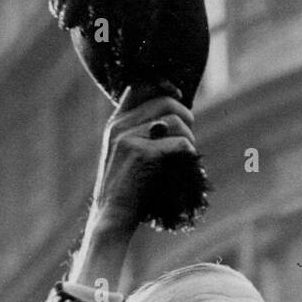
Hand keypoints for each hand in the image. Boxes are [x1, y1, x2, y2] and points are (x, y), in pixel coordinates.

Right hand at [68, 83, 195, 288]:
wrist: (112, 216)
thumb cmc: (126, 189)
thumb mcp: (124, 154)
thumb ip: (140, 132)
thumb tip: (176, 114)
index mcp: (116, 122)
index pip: (140, 86)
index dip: (164, 86)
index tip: (178, 96)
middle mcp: (120, 125)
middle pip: (165, 101)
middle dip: (186, 115)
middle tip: (189, 134)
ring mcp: (129, 138)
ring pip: (175, 120)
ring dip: (190, 136)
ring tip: (188, 153)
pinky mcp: (141, 154)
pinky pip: (179, 143)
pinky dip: (190, 153)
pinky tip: (188, 163)